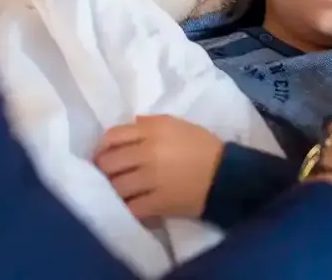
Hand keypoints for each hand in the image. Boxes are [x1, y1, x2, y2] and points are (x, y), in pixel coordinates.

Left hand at [94, 115, 223, 219]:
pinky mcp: (158, 202)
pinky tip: (130, 205)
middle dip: (104, 169)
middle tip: (109, 174)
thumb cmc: (203, 146)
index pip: (113, 135)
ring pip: (116, 186)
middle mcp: (149, 152)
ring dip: (114, 190)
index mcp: (154, 130)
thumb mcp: (177, 125)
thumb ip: (150, 124)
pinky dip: (127, 207)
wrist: (227, 174)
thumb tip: (128, 127)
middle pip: (109, 162)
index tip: (106, 154)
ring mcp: (152, 179)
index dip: (104, 146)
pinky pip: (131, 207)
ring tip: (118, 191)